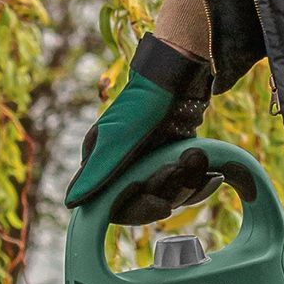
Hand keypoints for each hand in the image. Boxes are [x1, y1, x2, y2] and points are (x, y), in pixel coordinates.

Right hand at [66, 34, 213, 211]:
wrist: (180, 74)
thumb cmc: (143, 103)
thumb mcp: (117, 139)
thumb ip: (96, 173)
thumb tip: (70, 202)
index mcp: (101, 165)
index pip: (113, 206)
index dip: (139, 209)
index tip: (162, 204)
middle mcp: (122, 168)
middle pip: (145, 202)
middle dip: (169, 190)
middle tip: (180, 167)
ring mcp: (148, 164)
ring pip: (169, 195)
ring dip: (188, 182)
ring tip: (196, 155)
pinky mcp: (171, 159)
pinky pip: (185, 185)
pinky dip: (199, 181)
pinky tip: (212, 173)